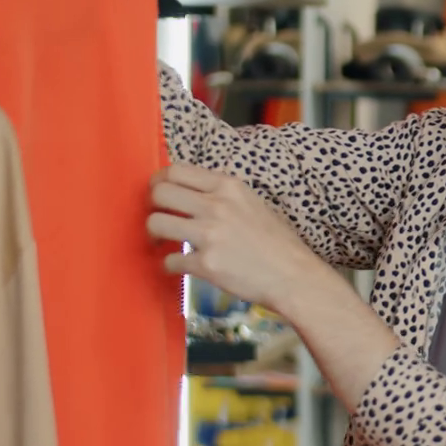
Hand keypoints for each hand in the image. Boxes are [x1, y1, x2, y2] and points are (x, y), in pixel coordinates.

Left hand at [147, 165, 312, 307]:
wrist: (293, 275)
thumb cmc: (276, 242)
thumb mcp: (252, 203)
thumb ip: (222, 195)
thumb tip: (190, 194)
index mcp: (228, 187)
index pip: (176, 170)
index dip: (160, 181)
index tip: (159, 194)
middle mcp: (217, 206)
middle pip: (160, 192)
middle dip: (152, 206)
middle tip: (159, 218)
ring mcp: (210, 235)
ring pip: (156, 224)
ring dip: (154, 235)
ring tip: (162, 243)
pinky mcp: (206, 264)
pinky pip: (169, 260)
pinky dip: (169, 265)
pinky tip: (181, 266)